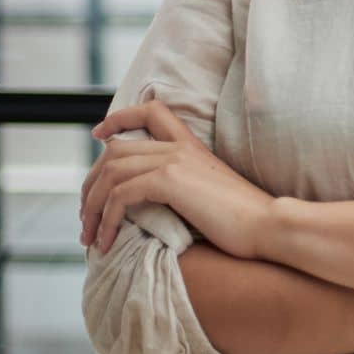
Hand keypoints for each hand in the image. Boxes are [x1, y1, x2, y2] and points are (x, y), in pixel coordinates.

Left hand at [80, 101, 275, 259]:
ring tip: (90, 237)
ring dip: (92, 207)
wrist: (268, 225)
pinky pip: (120, 195)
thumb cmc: (245, 220)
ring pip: (110, 172)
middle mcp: (180, 147)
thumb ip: (183, 186)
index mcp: (192, 145)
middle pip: (115, 150)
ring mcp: (175, 160)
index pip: (151, 111)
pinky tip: (107, 242)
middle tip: (86, 217)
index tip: (98, 136)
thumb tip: (150, 205)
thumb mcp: (210, 193)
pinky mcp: (170, 180)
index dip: (118, 119)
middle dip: (90, 184)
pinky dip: (106, 220)